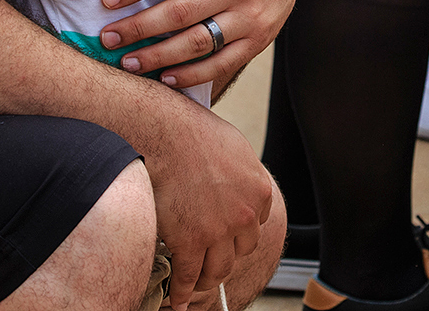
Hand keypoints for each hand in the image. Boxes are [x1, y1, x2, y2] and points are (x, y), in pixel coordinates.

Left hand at [98, 0, 296, 87]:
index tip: (107, 0)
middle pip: (180, 12)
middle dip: (139, 27)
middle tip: (108, 37)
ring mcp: (248, 17)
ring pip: (198, 42)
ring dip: (159, 56)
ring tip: (128, 62)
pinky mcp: (256, 41)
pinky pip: (221, 63)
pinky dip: (191, 74)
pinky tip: (164, 78)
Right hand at [150, 108, 275, 308]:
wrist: (168, 135)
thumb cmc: (196, 134)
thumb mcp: (237, 149)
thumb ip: (242, 175)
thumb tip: (238, 185)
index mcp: (260, 192)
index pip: (256, 226)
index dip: (239, 233)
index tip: (228, 239)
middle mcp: (245, 216)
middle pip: (240, 252)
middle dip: (225, 259)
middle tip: (212, 264)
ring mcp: (218, 232)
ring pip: (217, 270)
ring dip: (207, 281)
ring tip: (197, 285)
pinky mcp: (189, 241)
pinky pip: (187, 275)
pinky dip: (182, 292)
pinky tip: (178, 299)